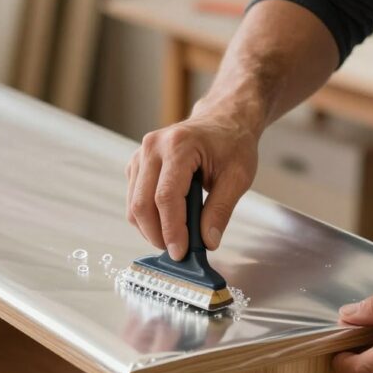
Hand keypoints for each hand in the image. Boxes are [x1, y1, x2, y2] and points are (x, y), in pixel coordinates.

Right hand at [126, 112, 258, 259]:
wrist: (222, 120)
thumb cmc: (232, 143)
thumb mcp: (238, 176)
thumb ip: (221, 210)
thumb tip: (208, 241)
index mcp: (179, 145)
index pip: (166, 196)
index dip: (172, 229)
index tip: (181, 252)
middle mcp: (153, 147)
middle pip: (142, 203)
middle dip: (158, 234)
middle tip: (178, 252)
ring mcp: (141, 155)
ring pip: (134, 204)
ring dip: (151, 229)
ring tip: (175, 239)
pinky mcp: (137, 164)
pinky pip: (134, 199)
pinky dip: (148, 218)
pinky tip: (167, 223)